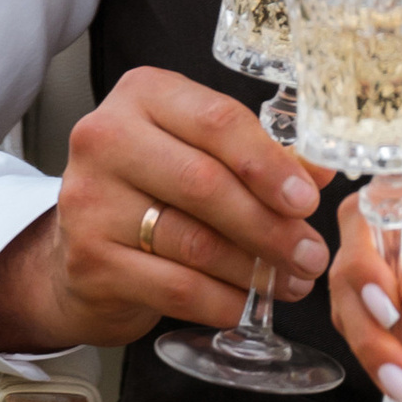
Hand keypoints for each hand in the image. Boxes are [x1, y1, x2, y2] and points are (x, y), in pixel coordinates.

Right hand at [0, 65, 330, 353]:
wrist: (81, 248)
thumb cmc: (152, 189)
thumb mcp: (200, 152)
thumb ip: (258, 156)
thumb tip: (320, 173)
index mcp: (143, 95)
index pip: (217, 121)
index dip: (270, 164)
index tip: (308, 200)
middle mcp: (105, 138)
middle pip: (205, 184)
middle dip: (269, 226)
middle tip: (310, 254)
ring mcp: (90, 201)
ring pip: (194, 242)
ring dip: (254, 269)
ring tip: (290, 282)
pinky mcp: (89, 260)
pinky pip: (174, 287)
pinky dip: (221, 301)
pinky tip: (246, 305)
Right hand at [327, 170, 401, 401]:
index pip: (367, 217)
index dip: (365, 262)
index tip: (389, 308)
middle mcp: (387, 237)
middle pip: (349, 278)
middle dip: (374, 335)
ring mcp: (379, 282)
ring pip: (353, 322)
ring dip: (389, 365)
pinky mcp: (380, 324)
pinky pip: (374, 355)